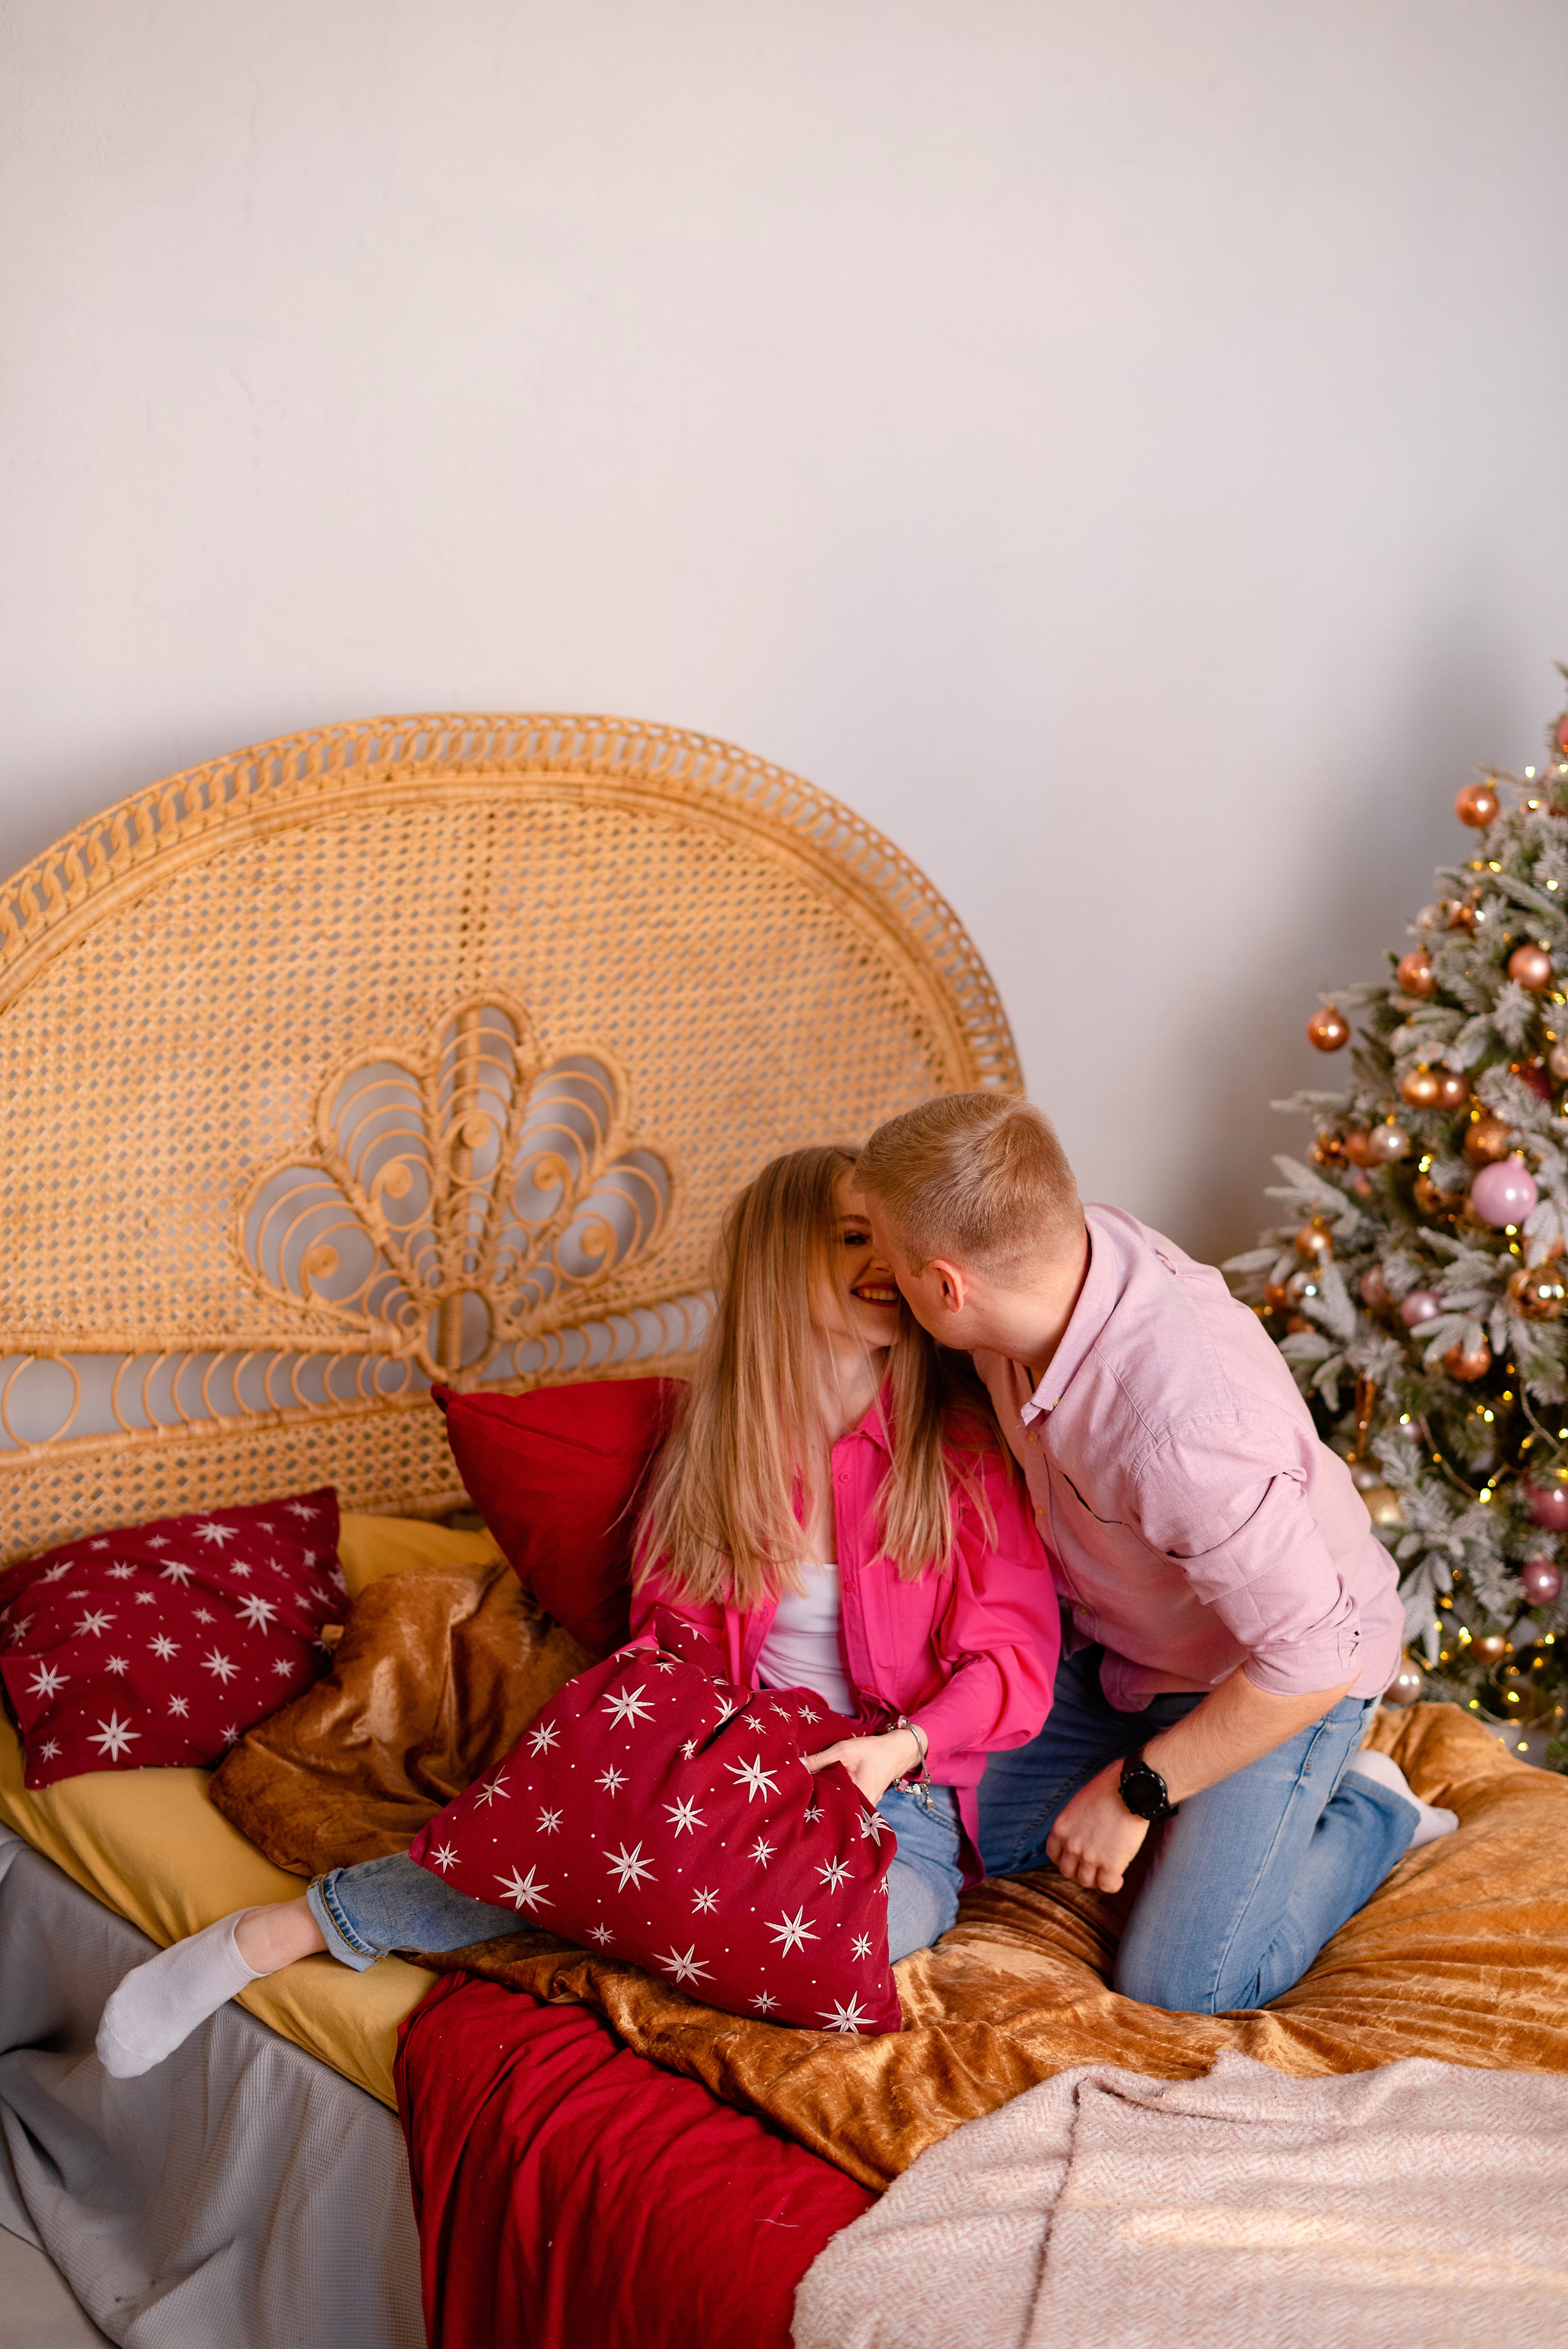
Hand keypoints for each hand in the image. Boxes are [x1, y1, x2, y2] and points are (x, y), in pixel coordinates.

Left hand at [805, 1727, 921, 1808]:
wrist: (898, 1750)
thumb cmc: (873, 1749)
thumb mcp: (844, 1749)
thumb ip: (820, 1759)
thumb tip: (798, 1765)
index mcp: (859, 1794)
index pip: (831, 1804)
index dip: (815, 1801)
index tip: (800, 1798)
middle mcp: (865, 1805)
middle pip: (837, 1807)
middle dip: (821, 1803)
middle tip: (803, 1799)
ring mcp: (867, 1804)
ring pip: (844, 1805)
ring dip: (831, 1800)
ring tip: (814, 1797)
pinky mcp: (868, 1800)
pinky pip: (851, 1802)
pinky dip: (841, 1797)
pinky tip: (829, 1792)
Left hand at [1046, 1760, 1149, 1893]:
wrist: (1130, 1789)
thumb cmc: (1109, 1790)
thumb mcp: (1079, 1804)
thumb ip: (1075, 1823)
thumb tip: (1081, 1833)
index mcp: (1061, 1828)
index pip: (1053, 1854)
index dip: (1065, 1858)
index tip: (1077, 1858)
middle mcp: (1071, 1845)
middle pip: (1068, 1871)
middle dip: (1080, 1870)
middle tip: (1094, 1866)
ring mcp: (1090, 1857)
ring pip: (1086, 1881)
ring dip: (1096, 1878)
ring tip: (1107, 1871)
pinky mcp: (1110, 1864)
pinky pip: (1106, 1886)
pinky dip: (1112, 1885)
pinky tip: (1119, 1878)